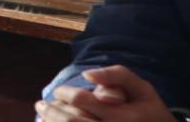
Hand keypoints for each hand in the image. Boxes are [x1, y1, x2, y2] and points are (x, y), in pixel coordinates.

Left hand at [35, 65, 169, 121]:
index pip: (82, 100)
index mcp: (124, 116)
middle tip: (41, 104)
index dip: (65, 93)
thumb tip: (87, 73)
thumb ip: (116, 75)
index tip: (58, 91)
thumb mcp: (141, 88)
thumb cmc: (148, 109)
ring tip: (42, 115)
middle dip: (51, 111)